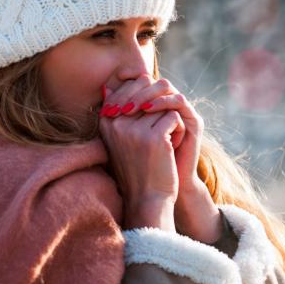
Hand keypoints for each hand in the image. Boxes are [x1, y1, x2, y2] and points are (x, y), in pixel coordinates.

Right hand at [99, 76, 183, 230]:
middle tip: (159, 133)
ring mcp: (134, 129)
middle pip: (150, 91)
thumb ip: (115, 111)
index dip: (150, 98)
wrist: (147, 198)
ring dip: (171, 122)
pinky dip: (179, 131)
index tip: (149, 124)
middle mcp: (116, 122)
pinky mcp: (153, 137)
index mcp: (106, 120)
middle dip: (161, 108)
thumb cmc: (136, 166)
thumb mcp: (118, 138)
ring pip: (164, 105)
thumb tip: (108, 86)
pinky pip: (174, 117)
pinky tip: (171, 149)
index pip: (132, 85)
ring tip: (165, 143)